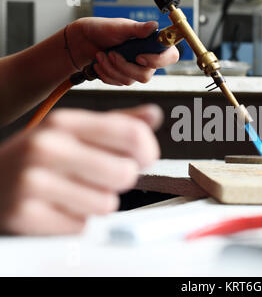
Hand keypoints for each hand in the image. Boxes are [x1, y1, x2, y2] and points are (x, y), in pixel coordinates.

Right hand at [0, 104, 162, 234]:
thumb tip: (153, 116)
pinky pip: (81, 226)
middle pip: (125, 173)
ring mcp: (33, 181)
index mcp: (65, 122)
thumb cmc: (39, 156)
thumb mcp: (72, 131)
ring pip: (106, 204)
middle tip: (99, 177)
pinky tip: (57, 207)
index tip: (143, 159)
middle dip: (120, 180)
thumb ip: (116, 123)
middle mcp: (48, 147)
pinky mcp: (26, 214)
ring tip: (73, 191)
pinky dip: (75, 221)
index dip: (147, 151)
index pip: (132, 134)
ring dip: (97, 203)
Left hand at [68, 17, 178, 85]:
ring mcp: (136, 69)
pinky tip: (100, 64)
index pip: (170, 56)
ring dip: (111, 68)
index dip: (158, 61)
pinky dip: (106, 74)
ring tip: (101, 55)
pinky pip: (118, 83)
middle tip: (111, 54)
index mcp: (152, 43)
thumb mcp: (120, 26)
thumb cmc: (103, 29)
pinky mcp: (124, 77)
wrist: (85, 41)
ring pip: (130, 81)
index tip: (139, 57)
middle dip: (124, 66)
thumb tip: (154, 26)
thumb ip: (138, 28)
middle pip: (146, 75)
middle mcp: (148, 58)